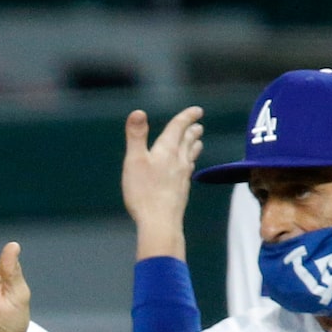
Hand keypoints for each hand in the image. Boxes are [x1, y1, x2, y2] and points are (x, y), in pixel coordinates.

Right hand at [122, 106, 203, 259]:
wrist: (160, 222)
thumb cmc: (144, 192)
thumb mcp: (134, 161)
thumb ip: (136, 136)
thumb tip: (138, 112)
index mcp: (166, 150)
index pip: (179, 127)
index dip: (187, 116)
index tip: (197, 110)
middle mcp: (178, 160)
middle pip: (188, 141)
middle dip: (192, 130)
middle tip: (198, 124)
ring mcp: (182, 176)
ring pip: (191, 155)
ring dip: (194, 145)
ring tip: (197, 142)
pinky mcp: (182, 190)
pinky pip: (188, 171)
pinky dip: (189, 163)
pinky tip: (187, 169)